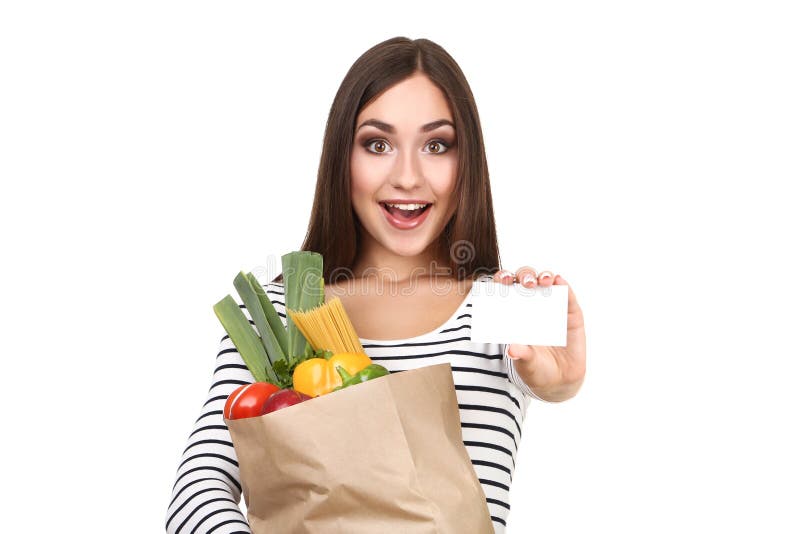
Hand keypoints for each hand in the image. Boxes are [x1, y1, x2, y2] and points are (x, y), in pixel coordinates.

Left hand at [493, 267, 585, 400]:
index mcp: (514, 313)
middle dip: (525, 277)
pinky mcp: (571, 314)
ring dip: (544, 277)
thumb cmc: (536, 368)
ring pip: (547, 284)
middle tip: (526, 283)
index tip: (501, 281)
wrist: (559, 381)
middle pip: (526, 281)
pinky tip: (560, 281)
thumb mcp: (527, 363)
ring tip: (544, 280)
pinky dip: (564, 287)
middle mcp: (532, 305)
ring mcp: (552, 307)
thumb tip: (512, 349)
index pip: (505, 290)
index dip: (503, 280)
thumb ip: (522, 354)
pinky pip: (568, 296)